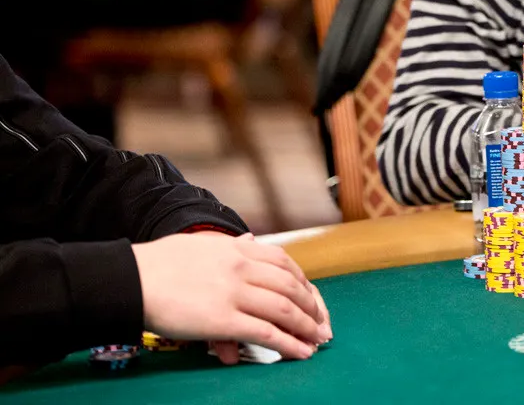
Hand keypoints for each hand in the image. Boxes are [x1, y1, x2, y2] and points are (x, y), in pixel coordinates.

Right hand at [132, 232, 332, 362]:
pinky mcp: (224, 320)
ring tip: (318, 340)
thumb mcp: (200, 245)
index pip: (283, 263)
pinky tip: (300, 351)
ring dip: (307, 327)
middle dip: (312, 307)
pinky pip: (267, 332)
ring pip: (285, 309)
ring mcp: (235, 293)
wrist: (131, 278)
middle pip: (291, 286)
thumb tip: (247, 242)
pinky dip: (289, 343)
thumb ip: (227, 247)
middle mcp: (242, 268)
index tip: (312, 296)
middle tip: (322, 322)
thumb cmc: (158, 264)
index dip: (303, 282)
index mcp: (237, 249)